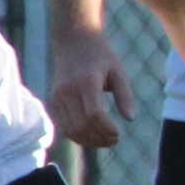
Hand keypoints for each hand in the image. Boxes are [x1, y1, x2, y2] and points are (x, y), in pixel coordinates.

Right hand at [46, 30, 135, 150]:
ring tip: (105, 141)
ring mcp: (57, 97)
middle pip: (81, 126)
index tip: (119, 133)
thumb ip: (125, 95)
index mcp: (86, 82)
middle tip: (115, 140)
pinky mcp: (53, 102)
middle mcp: (68, 91)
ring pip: (70, 130)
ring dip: (89, 141)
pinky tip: (93, 136)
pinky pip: (64, 127)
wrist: (73, 43)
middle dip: (99, 139)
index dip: (107, 130)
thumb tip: (131, 118)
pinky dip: (78, 136)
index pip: (94, 115)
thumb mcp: (118, 71)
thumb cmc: (100, 57)